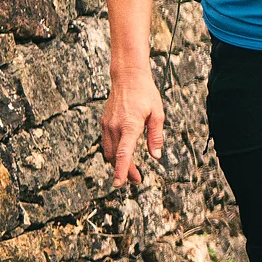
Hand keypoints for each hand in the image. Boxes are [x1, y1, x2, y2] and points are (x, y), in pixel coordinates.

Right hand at [100, 71, 165, 185]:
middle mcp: (115, 127)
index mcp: (130, 125)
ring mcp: (107, 125)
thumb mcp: (157, 113)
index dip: (122, 170)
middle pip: (116, 157)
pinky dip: (114, 153)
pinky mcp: (104, 123)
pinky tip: (123, 156)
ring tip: (132, 171)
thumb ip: (156, 136)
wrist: (127, 77)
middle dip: (125, 171)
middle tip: (137, 180)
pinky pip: (107, 143)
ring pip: (109, 152)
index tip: (119, 184)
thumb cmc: (146, 93)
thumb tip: (156, 156)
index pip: (123, 153)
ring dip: (118, 164)